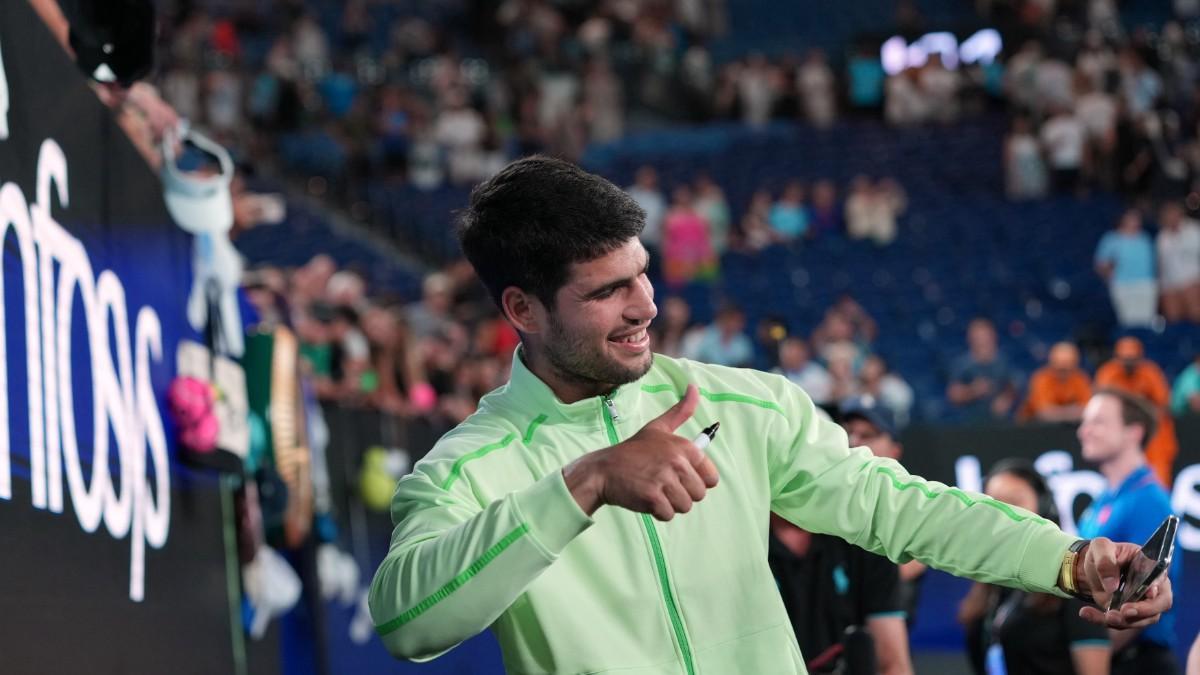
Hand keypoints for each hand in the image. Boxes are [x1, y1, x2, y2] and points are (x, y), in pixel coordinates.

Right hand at [563, 384, 718, 520]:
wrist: (604, 470)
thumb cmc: (634, 451)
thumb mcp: (659, 427)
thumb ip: (681, 411)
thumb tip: (694, 387)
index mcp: (686, 448)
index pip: (711, 478)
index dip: (695, 481)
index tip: (678, 475)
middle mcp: (678, 462)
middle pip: (699, 495)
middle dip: (681, 494)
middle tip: (661, 483)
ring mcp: (665, 480)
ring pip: (685, 506)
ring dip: (669, 504)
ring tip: (653, 489)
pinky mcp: (653, 497)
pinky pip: (668, 515)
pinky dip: (657, 512)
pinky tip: (645, 498)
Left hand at [1074, 538, 1173, 628]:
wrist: (1092, 567)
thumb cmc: (1103, 552)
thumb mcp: (1100, 547)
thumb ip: (1105, 561)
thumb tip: (1112, 585)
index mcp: (1152, 566)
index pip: (1161, 579)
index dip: (1157, 588)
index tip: (1148, 593)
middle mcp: (1153, 587)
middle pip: (1159, 605)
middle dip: (1143, 611)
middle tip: (1124, 612)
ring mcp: (1142, 603)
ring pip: (1141, 620)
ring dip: (1123, 621)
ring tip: (1105, 616)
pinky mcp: (1128, 614)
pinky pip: (1120, 623)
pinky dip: (1103, 621)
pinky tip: (1086, 613)